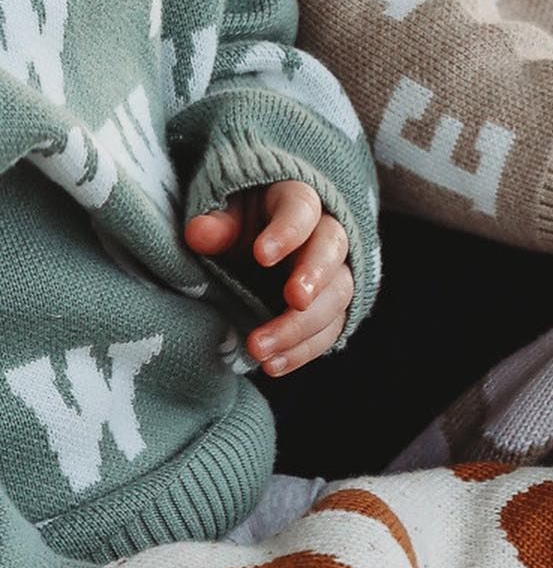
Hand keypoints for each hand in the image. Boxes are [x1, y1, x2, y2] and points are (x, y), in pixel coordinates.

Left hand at [184, 180, 353, 375]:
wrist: (254, 247)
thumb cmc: (237, 222)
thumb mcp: (222, 214)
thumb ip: (216, 223)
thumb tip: (200, 233)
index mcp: (297, 201)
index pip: (303, 210)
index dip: (288, 232)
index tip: (262, 255)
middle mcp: (325, 235)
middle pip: (331, 254)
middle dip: (315, 278)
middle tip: (293, 300)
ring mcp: (333, 274)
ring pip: (336, 298)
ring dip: (302, 327)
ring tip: (260, 348)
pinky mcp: (330, 309)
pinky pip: (328, 332)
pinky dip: (302, 352)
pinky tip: (274, 366)